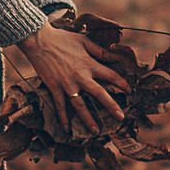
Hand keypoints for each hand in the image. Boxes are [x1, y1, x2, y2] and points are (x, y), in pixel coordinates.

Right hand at [14, 23, 128, 137]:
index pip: (111, 75)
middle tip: (121, 118)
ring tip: (96, 131)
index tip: (129, 91)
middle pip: (99, 94)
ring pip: (80, 105)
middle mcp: (81, 76)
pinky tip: (67, 129)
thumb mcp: (83, 40)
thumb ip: (98, 50)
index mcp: (89, 64)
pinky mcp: (54, 87)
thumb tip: (111, 55)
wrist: (40, 41)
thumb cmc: (62, 39)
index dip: (122, 84)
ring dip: (88, 119)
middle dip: (111, 107)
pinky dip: (63, 118)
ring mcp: (67, 84)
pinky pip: (60, 106)